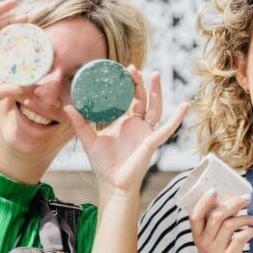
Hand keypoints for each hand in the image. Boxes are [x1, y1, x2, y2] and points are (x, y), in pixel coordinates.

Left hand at [65, 69, 187, 194]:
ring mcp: (146, 132)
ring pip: (155, 107)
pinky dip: (177, 118)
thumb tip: (67, 106)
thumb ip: (80, 123)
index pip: (129, 99)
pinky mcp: (152, 142)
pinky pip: (167, 129)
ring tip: (155, 75)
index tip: (122, 70)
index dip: (128, 85)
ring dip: (157, 92)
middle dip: (140, 83)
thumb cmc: (104, 164)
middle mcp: (138, 125)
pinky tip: (185, 106)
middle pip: (143, 98)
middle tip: (134, 68)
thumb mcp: (89, 139)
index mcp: (125, 122)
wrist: (112, 184)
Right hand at [191, 190, 252, 252]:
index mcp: (198, 237)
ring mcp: (216, 252)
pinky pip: (240, 238)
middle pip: (217, 216)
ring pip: (230, 224)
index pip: (195, 216)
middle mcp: (204, 243)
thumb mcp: (212, 244)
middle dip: (233, 203)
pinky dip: (249, 231)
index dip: (203, 201)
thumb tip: (231, 203)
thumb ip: (216, 227)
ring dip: (245, 218)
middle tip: (246, 198)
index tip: (214, 190)